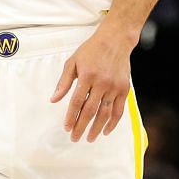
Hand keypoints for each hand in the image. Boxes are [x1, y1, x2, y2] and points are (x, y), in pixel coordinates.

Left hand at [50, 25, 135, 142]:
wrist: (115, 40)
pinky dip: (113, 123)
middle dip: (81, 127)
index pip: (77, 102)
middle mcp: (102, 83)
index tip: (66, 128)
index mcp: (87, 76)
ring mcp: (114, 87)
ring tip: (89, 138)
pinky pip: (119, 110)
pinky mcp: (124, 89)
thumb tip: (54, 100)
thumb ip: (63, 82)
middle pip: (90, 111)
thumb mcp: (72, 62)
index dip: (71, 117)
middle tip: (75, 138)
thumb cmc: (91, 50)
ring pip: (105, 114)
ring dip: (96, 128)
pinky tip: (106, 131)